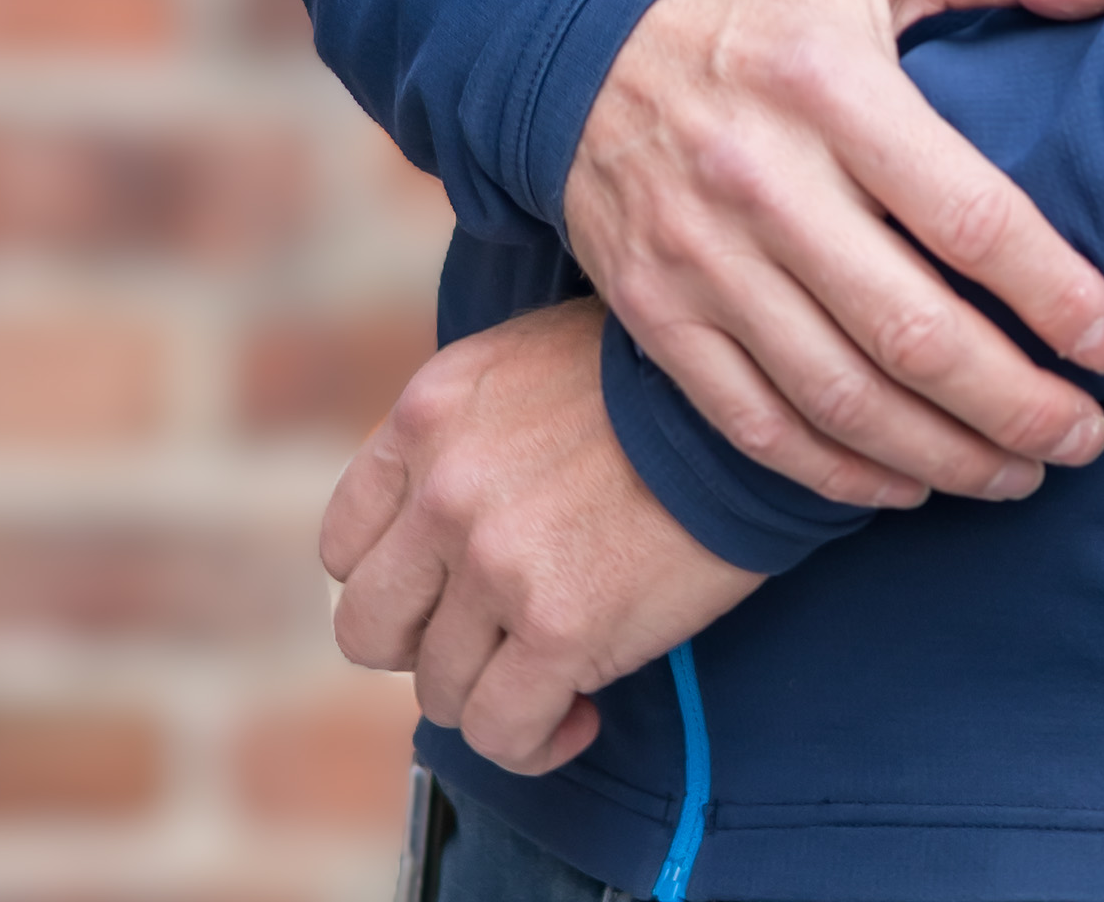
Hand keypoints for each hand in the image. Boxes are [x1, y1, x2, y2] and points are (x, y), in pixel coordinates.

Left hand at [323, 298, 760, 777]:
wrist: (757, 394)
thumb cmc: (660, 379)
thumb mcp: (531, 364)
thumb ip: (467, 435)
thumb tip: (445, 518)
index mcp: (430, 413)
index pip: (347, 543)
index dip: (400, 581)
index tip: (449, 591)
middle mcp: (445, 487)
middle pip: (371, 627)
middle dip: (429, 646)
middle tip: (493, 637)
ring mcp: (496, 560)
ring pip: (439, 688)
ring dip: (494, 693)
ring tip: (553, 673)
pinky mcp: (559, 626)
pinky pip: (502, 732)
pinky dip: (536, 740)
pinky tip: (578, 713)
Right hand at [563, 0, 1103, 512]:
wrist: (578, 29)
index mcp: (830, 82)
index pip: (968, 216)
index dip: (1055, 295)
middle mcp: (760, 179)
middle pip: (911, 333)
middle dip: (1016, 406)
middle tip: (1088, 436)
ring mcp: (699, 259)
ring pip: (839, 398)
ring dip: (944, 457)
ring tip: (1022, 474)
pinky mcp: (655, 314)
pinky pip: (756, 424)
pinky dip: (839, 474)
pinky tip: (910, 484)